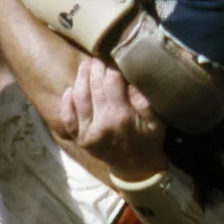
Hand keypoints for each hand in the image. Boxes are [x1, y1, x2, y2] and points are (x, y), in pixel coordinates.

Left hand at [61, 57, 166, 179]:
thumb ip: (145, 102)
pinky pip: (68, 117)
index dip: (111, 66)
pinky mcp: (79, 138)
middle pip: (94, 86)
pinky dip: (66, 101)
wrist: (137, 169)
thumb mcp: (157, 123)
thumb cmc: (149, 142)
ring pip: (79, 97)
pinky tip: (70, 88)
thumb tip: (133, 81)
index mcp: (121, 117)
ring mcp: (87, 132)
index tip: (113, 54)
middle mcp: (101, 123)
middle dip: (96, 67)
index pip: (112, 83)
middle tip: (98, 54)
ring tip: (86, 64)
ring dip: (81, 77)